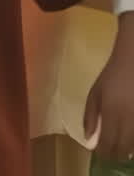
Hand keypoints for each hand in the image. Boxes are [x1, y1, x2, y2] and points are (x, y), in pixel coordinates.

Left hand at [85, 18, 133, 160]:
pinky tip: (131, 138)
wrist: (133, 60)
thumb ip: (90, 116)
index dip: (105, 154)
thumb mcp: (94, 93)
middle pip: (125, 147)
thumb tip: (89, 139)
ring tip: (123, 150)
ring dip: (129, 149)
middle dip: (118, 155)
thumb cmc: (112, 76)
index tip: (102, 157)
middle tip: (113, 156)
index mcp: (112, 111)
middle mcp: (129, 117)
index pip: (108, 143)